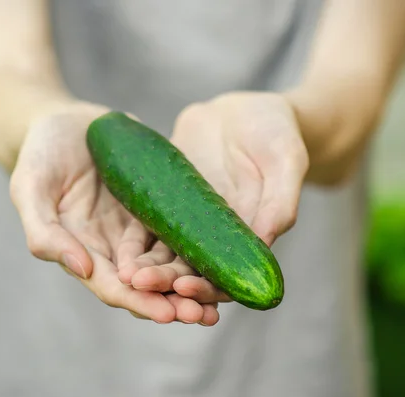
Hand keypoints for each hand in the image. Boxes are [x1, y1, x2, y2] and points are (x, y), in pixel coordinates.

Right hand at [9, 100, 218, 323]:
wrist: (67, 121)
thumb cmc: (41, 152)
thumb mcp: (29, 187)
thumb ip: (45, 231)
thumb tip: (80, 268)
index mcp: (82, 249)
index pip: (111, 285)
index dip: (138, 301)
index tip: (166, 314)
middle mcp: (111, 246)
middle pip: (145, 284)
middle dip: (173, 302)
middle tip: (204, 316)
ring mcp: (135, 228)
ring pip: (167, 264)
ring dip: (191, 284)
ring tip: (220, 299)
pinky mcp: (155, 206)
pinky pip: (179, 232)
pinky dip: (197, 250)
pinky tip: (222, 257)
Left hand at [120, 92, 308, 304]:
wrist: (246, 112)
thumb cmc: (276, 134)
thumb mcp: (287, 161)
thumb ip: (280, 201)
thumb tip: (265, 243)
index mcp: (249, 234)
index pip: (228, 274)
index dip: (207, 286)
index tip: (184, 288)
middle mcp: (217, 233)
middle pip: (190, 268)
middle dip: (165, 280)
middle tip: (138, 283)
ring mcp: (191, 217)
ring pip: (166, 251)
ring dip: (146, 265)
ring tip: (124, 273)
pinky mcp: (170, 199)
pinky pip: (150, 222)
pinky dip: (136, 238)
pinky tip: (118, 247)